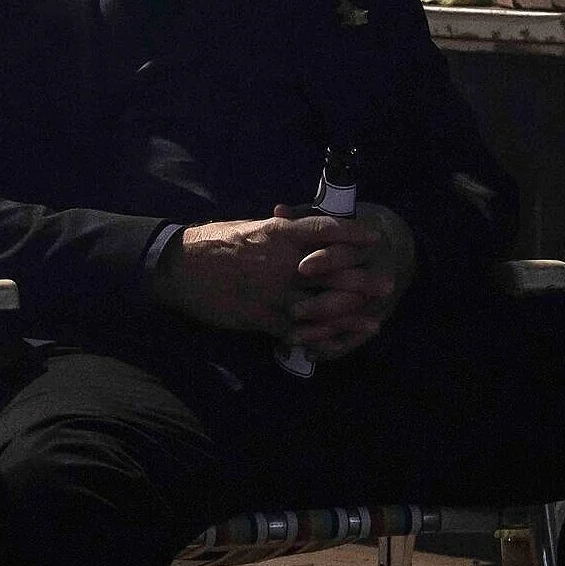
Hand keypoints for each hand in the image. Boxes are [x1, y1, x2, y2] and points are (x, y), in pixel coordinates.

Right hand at [150, 212, 382, 335]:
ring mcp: (274, 292)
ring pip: (323, 306)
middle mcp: (282, 262)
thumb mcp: (248, 227)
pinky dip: (321, 338)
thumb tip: (298, 223)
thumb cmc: (211, 243)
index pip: (326, 230)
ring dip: (351, 315)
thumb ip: (278, 230)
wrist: (179, 268)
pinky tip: (337, 342)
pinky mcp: (263, 317)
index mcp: (279, 233)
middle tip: (386, 285)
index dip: (353, 235)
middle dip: (362, 279)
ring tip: (373, 322)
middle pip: (334, 271)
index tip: (373, 239)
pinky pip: (300, 331)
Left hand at [281, 199, 416, 363]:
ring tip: (291, 337)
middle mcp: (378, 273)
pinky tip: (308, 353)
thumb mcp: (332, 219)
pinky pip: (354, 339)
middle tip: (293, 310)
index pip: (349, 253)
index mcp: (367, 245)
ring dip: (323, 331)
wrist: (390, 247)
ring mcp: (377, 301)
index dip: (327, 259)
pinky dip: (332, 349)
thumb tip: (278, 211)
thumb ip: (305, 217)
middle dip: (323, 304)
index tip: (302, 267)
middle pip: (353, 292)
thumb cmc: (348, 231)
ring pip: (353, 320)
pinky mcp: (374, 319)